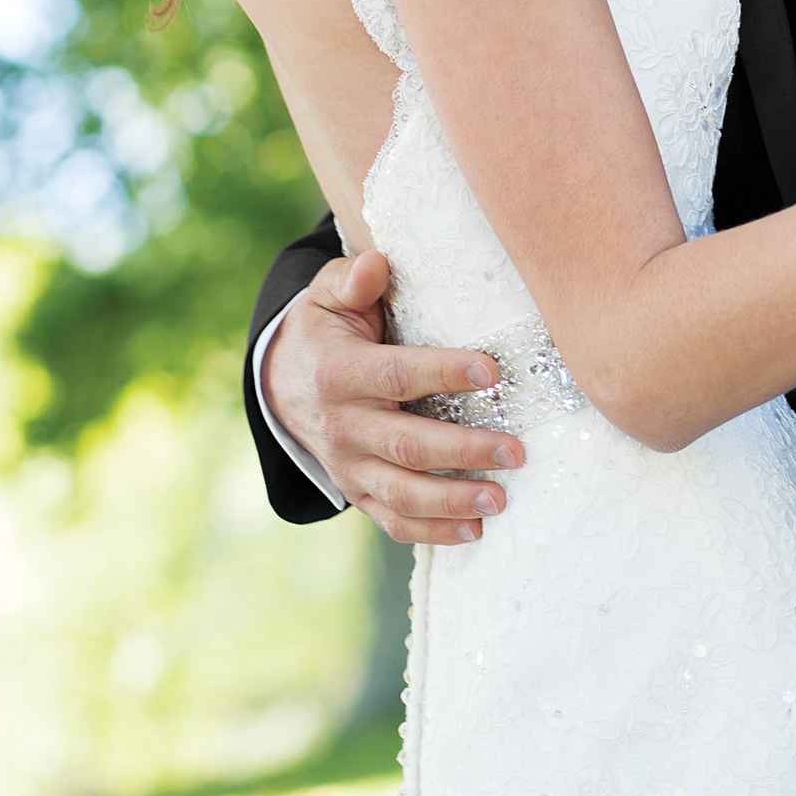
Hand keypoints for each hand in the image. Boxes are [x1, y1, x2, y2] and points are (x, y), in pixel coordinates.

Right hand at [261, 248, 525, 544]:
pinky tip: (474, 531)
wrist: (281, 382)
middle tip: (514, 451)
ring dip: (452, 501)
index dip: (443, 373)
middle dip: (462, 450)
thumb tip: (378, 263)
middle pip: (406, 444)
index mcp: (339, 374)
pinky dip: (433, 532)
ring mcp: (349, 466)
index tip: (492, 370)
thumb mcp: (327, 295)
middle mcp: (344, 426)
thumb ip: (352, 279)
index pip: (397, 375)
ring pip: (401, 491)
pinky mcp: (358, 491)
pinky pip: (393, 519)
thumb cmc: (324, 329)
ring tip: (500, 499)